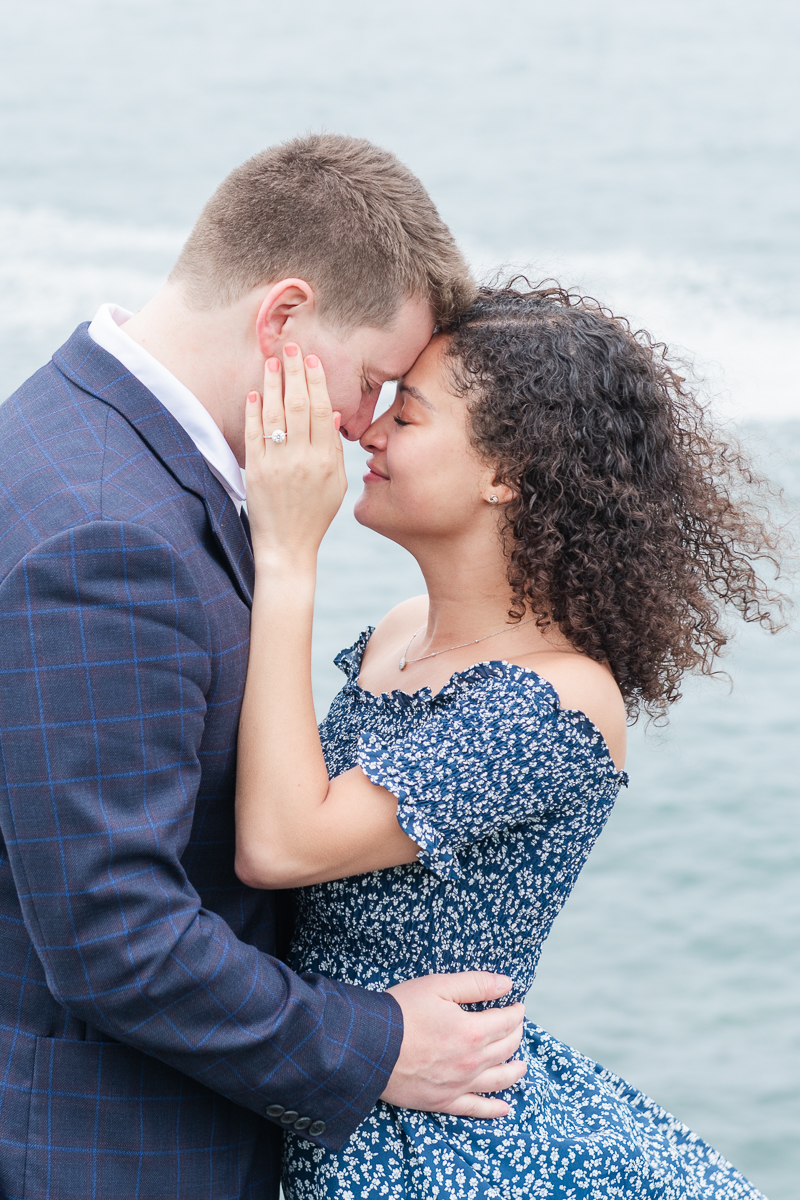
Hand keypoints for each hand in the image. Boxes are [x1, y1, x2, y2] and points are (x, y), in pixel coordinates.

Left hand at [244, 344, 347, 568]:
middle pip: (300, 405)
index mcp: (326, 460)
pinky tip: (254, 393)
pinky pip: (255, 435)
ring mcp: (278, 464)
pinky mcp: (257, 472)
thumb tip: (333, 414)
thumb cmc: (315, 515)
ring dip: (273, 384)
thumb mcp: (336, 484)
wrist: (288, 546)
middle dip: (295, 372)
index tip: (311, 360)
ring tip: (272, 360)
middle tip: (291, 346)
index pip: (323, 411)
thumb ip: (334, 450)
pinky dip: (254, 412)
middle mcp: (303, 459)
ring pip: (276, 414)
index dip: (317, 382)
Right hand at [381, 972, 525, 1117]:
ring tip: (522, 1066)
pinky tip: (504, 1108)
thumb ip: (476, 984)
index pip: (506, 1022)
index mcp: (472, 1031)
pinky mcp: (443, 1101)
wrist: (370, 1046)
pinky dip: (493, 1109)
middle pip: (506, 1049)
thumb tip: (507, 984)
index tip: (517, 1006)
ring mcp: (459, 1085)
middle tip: (516, 1027)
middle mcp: (471, 1062)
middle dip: (515, 1035)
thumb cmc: (401, 1012)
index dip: (515, 1012)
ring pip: (498, 1080)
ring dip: (514, 1071)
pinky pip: (475, 1109)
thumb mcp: (438, 985)